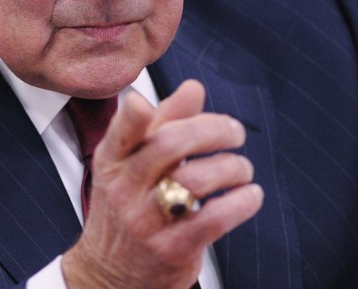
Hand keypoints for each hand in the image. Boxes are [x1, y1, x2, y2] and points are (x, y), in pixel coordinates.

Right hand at [61, 80, 263, 287]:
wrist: (108, 277)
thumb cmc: (124, 212)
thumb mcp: (129, 167)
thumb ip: (161, 125)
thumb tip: (193, 88)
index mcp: (111, 162)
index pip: (123, 130)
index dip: (141, 111)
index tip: (178, 93)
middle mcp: (124, 188)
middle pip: (169, 144)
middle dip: (213, 129)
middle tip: (234, 132)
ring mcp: (146, 220)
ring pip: (197, 179)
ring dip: (233, 167)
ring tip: (242, 169)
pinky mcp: (171, 249)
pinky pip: (215, 218)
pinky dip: (242, 201)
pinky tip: (249, 195)